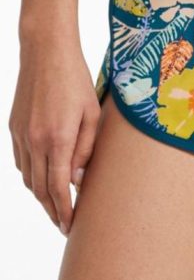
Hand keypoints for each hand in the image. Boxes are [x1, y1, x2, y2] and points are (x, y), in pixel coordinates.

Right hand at [9, 37, 100, 235]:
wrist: (45, 53)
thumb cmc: (76, 81)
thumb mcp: (92, 115)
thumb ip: (86, 149)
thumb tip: (78, 180)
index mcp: (57, 140)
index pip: (58, 188)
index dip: (64, 211)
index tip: (69, 226)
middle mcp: (34, 142)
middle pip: (40, 189)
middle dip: (52, 210)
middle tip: (63, 225)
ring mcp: (20, 136)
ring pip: (28, 177)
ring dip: (41, 196)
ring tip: (56, 207)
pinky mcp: (14, 128)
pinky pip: (21, 162)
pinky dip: (31, 176)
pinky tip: (43, 180)